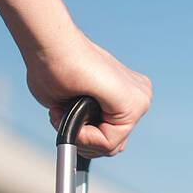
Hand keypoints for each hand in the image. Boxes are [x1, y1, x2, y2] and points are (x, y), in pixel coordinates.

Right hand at [21, 29, 151, 157]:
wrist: (52, 46)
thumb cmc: (53, 68)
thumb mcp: (72, 103)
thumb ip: (86, 121)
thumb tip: (86, 132)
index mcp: (127, 94)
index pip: (110, 137)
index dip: (80, 135)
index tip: (62, 111)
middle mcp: (139, 97)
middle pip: (113, 144)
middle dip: (83, 138)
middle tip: (62, 114)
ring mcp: (140, 100)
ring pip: (111, 146)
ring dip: (81, 137)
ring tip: (64, 110)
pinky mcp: (135, 104)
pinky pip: (109, 142)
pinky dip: (85, 136)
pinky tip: (72, 112)